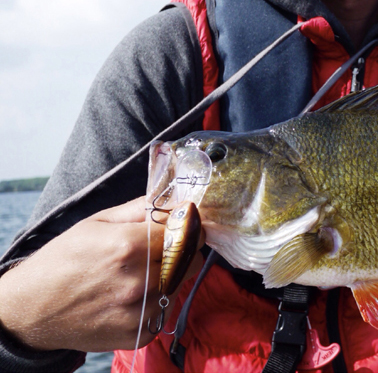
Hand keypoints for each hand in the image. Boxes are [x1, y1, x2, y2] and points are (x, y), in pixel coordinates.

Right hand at [0, 196, 204, 351]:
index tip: (183, 226)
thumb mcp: (97, 222)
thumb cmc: (63, 260)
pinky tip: (135, 295)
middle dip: (183, 251)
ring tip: (142, 273)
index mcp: (128, 245)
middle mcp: (138, 280)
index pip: (184, 232)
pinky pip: (165, 311)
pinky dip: (158, 301)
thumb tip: (175, 200)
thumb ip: (140, 209)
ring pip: (179, 285)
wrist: (31, 309)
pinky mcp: (139, 334)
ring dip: (170, 276)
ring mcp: (139, 311)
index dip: (186, 228)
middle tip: (165, 249)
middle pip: (189, 259)